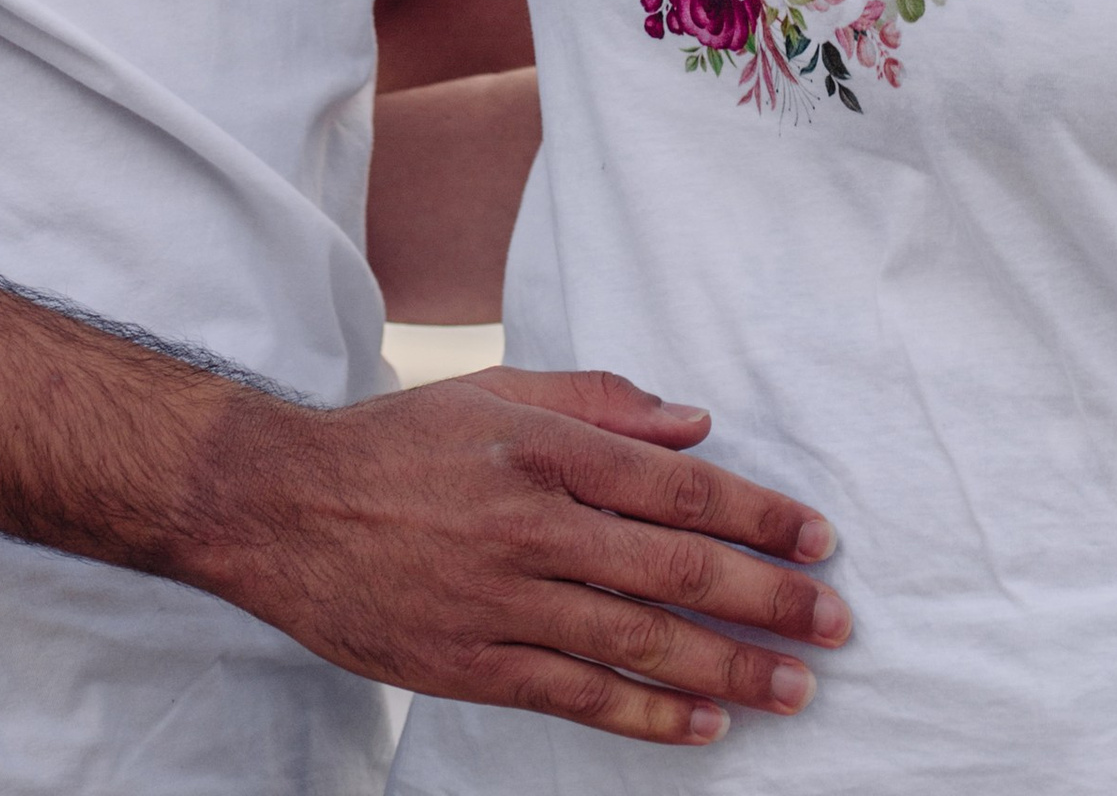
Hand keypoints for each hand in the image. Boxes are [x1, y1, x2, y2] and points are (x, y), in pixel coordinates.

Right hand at [197, 364, 849, 746]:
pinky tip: (704, 726)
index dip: (759, 514)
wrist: (283, 507)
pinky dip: (649, 714)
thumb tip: (697, 423)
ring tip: (792, 687)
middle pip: (676, 569)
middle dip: (767, 600)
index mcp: (546, 448)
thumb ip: (603, 403)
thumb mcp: (499, 389)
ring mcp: (504, 600)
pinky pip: (579, 695)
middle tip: (833, 624)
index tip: (817, 540)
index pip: (680, 485)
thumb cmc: (400, 441)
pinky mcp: (474, 664)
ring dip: (728, 669)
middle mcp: (534, 524)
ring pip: (640, 642)